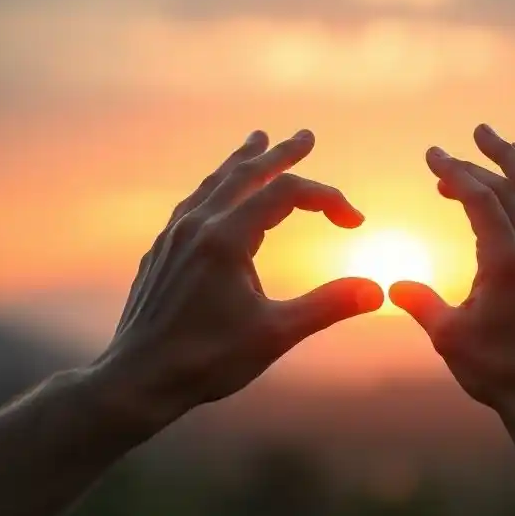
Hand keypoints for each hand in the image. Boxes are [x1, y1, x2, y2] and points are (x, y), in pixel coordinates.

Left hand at [96, 129, 383, 428]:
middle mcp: (197, 226)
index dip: (328, 199)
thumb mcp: (275, 334)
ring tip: (256, 142)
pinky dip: (215, 187)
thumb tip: (376, 290)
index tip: (355, 222)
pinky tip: (216, 196)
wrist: (137, 379)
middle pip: (245, 174)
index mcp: (226, 239)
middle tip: (305, 136)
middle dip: (280, 154)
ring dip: (242, 162)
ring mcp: (174, 236)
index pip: (286, 194)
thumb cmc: (206, 360)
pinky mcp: (161, 252)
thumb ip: (327, 306)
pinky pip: (192, 203)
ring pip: (213, 184)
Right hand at [391, 124, 514, 422]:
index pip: (480, 197)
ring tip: (505, 147)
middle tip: (476, 132)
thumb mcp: (446, 335)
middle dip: (493, 154)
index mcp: (508, 260)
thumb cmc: (494, 369)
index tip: (432, 154)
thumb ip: (419, 301)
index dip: (455, 171)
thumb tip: (392, 283)